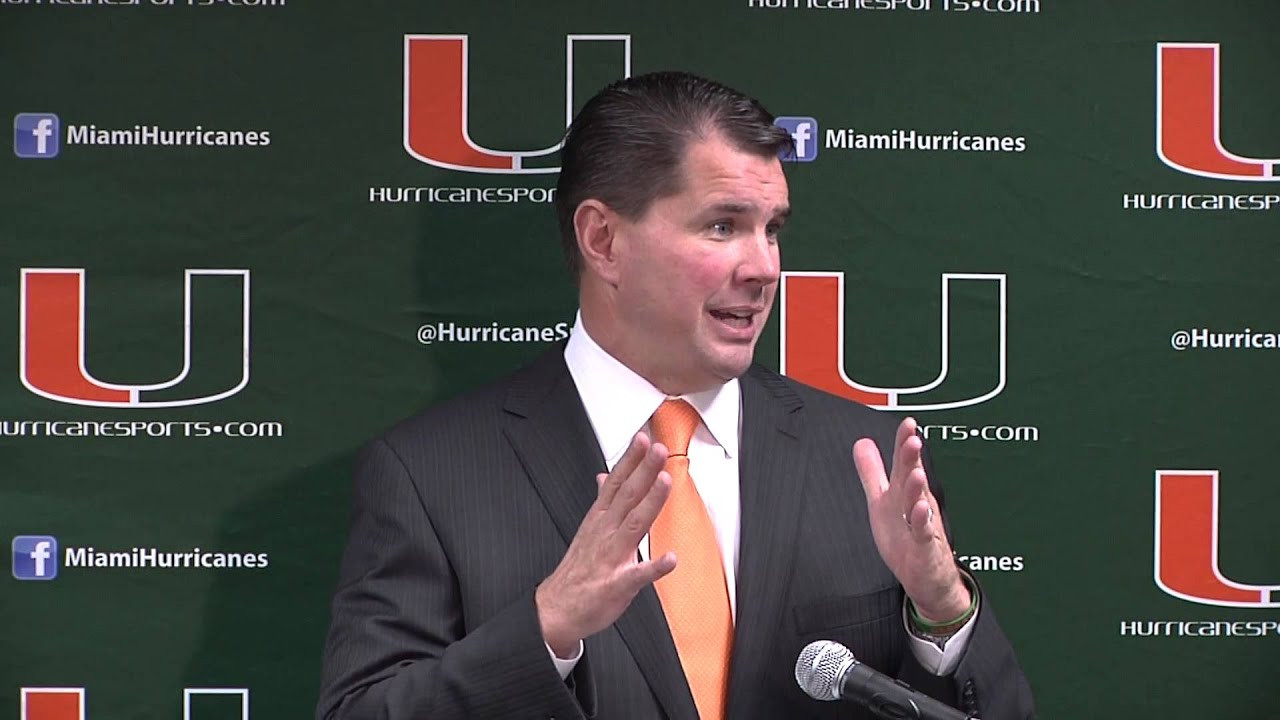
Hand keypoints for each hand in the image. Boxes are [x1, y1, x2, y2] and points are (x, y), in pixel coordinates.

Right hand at [535, 432, 676, 656]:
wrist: (557, 610)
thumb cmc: (578, 570)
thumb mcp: (588, 528)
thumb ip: (603, 501)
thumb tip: (605, 476)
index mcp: (600, 520)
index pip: (617, 483)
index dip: (631, 460)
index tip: (643, 439)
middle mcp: (606, 533)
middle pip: (627, 496)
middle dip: (644, 471)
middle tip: (658, 449)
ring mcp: (612, 558)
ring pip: (634, 525)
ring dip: (650, 502)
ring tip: (665, 483)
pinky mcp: (617, 585)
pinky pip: (637, 575)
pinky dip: (653, 567)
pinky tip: (670, 559)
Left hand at [852, 417, 968, 621]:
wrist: (927, 577)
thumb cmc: (905, 538)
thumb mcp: (882, 500)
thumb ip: (872, 472)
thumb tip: (861, 443)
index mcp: (905, 491)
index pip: (905, 463)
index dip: (904, 443)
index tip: (907, 423)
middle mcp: (916, 504)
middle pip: (913, 478)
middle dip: (912, 460)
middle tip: (912, 440)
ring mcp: (922, 525)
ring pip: (920, 504)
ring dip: (917, 488)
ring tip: (916, 472)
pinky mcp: (924, 548)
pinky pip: (923, 534)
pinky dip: (921, 522)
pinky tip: (919, 510)